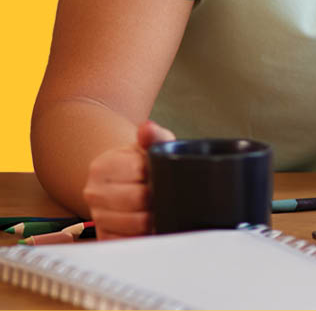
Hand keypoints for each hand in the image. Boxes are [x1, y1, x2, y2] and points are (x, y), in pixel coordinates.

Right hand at [82, 120, 174, 239]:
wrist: (126, 181)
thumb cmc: (141, 162)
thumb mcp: (149, 145)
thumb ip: (152, 136)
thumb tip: (147, 129)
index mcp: (102, 166)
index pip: (138, 172)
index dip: (157, 173)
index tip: (163, 173)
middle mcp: (94, 192)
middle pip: (137, 199)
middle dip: (157, 196)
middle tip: (166, 193)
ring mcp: (98, 216)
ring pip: (135, 224)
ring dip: (152, 218)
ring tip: (160, 209)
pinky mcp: (105, 237)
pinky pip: (129, 242)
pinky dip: (143, 236)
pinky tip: (149, 226)